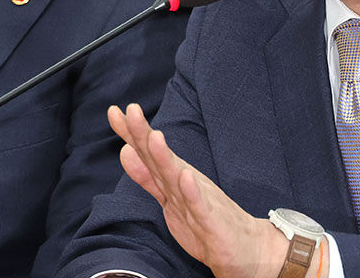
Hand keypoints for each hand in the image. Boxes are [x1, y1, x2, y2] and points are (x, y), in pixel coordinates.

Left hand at [108, 103, 308, 277]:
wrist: (246, 248)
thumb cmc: (207, 221)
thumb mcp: (169, 198)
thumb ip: (147, 176)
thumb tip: (125, 150)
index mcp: (174, 178)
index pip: (148, 153)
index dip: (131, 134)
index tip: (113, 112)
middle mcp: (186, 183)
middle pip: (161, 159)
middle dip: (146, 135)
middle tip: (131, 110)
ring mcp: (200, 201)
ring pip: (179, 178)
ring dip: (166, 158)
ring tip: (154, 137)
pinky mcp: (213, 222)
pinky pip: (201, 207)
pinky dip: (193, 192)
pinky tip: (186, 176)